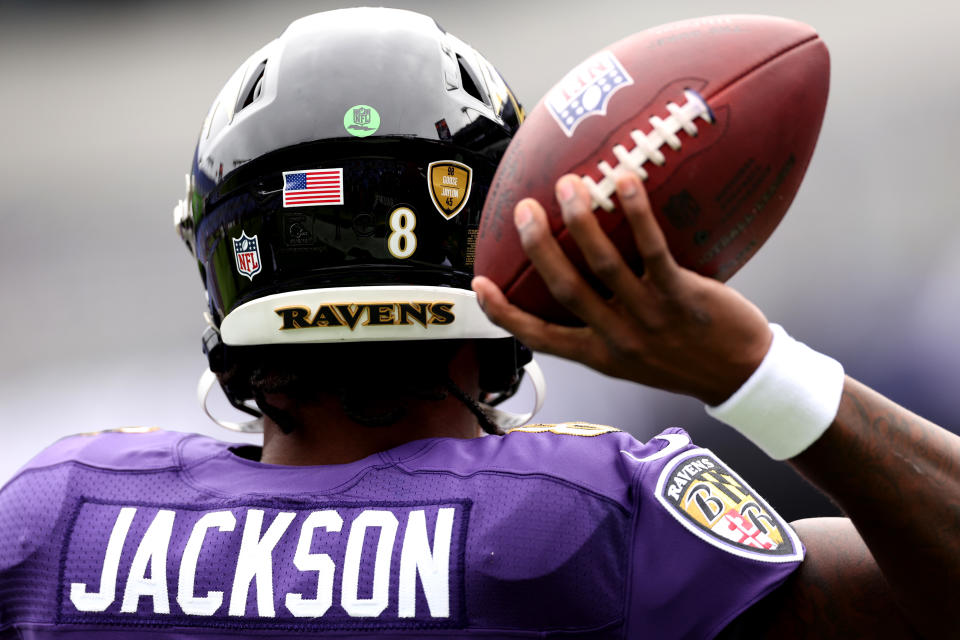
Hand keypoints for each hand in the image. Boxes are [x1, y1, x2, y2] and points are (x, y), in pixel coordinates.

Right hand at [472, 173, 772, 405]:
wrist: (741, 376)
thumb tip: (577, 281)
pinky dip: (637, 215)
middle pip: (565, 290)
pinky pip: (654, 250)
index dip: (504, 314)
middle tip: (524, 209)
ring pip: (604, 267)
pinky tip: (626, 183)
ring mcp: (649, 317)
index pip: (539, 337)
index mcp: (598, 354)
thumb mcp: (633, 358)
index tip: (479, 285)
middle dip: (539, 247)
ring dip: (581, 223)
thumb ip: (603, 327)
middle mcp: (617, 337)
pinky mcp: (681, 296)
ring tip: (569, 184)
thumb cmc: (684, 359)